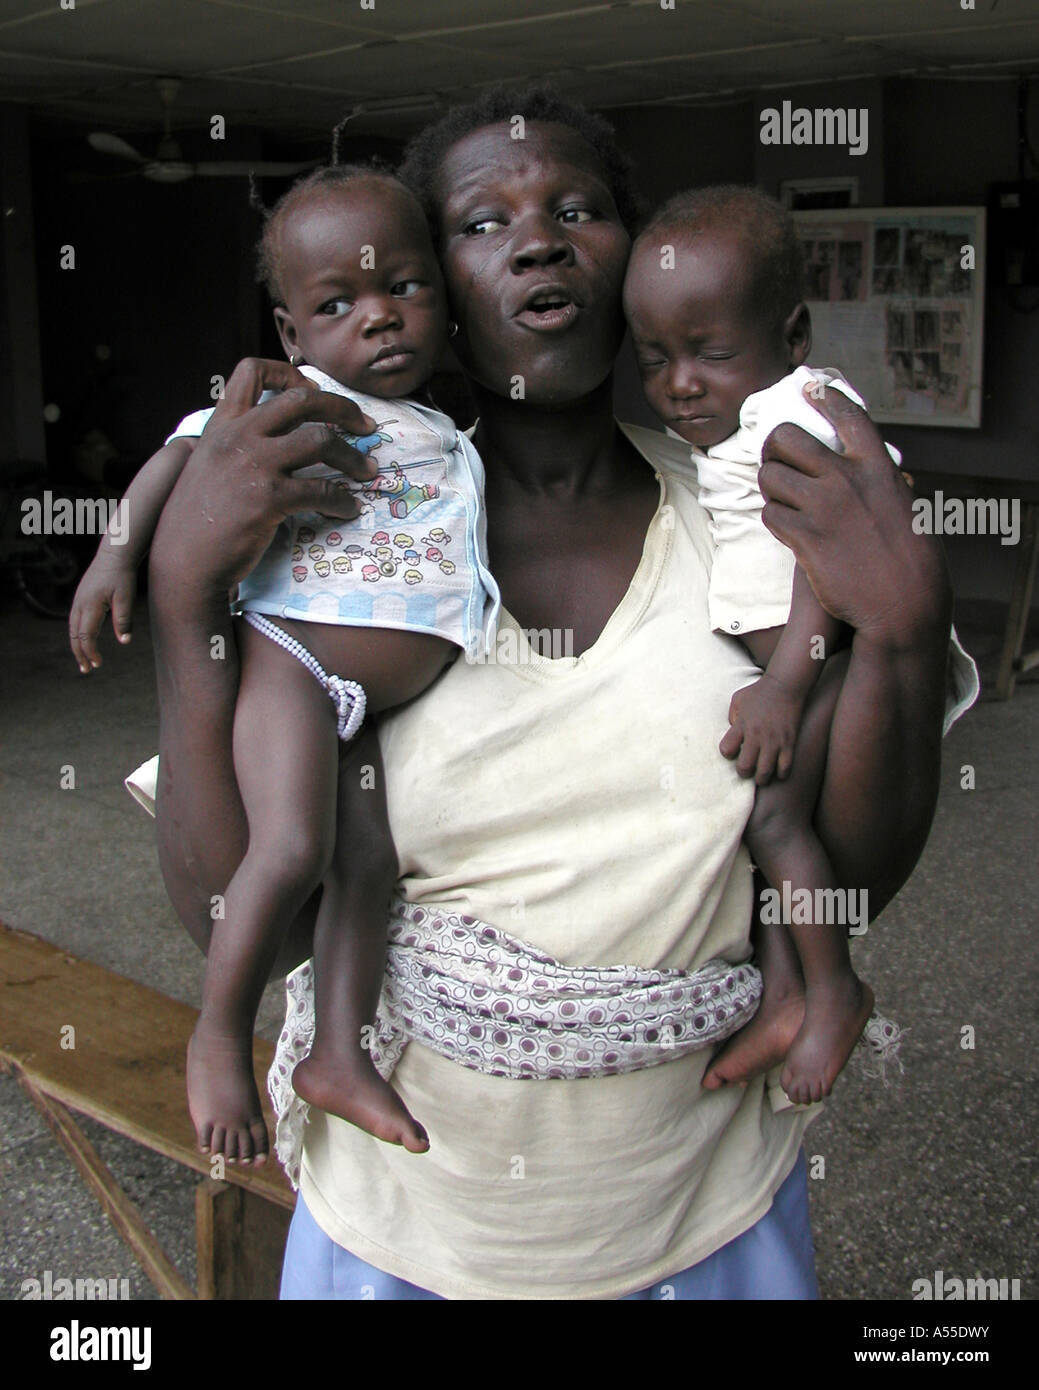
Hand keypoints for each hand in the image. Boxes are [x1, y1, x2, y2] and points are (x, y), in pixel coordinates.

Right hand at [69, 552, 137, 672]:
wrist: (114, 555)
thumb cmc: (122, 575)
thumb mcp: (126, 597)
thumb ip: (124, 619)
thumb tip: (124, 641)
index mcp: (90, 606)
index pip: (86, 636)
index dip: (90, 652)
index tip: (97, 664)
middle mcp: (79, 604)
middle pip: (75, 636)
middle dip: (80, 654)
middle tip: (87, 670)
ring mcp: (77, 601)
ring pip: (72, 629)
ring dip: (77, 646)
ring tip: (84, 661)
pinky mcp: (80, 598)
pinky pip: (74, 621)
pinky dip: (77, 635)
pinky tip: (84, 642)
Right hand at [150, 359, 378, 596]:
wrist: (183, 563)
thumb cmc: (196, 522)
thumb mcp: (206, 467)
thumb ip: (234, 446)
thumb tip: (275, 440)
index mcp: (221, 425)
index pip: (250, 372)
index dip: (288, 372)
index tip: (314, 389)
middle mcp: (238, 436)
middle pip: (302, 400)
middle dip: (343, 409)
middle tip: (365, 426)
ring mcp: (254, 465)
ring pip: (320, 440)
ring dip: (353, 457)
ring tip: (368, 471)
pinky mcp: (269, 498)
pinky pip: (321, 490)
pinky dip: (342, 500)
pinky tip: (348, 509)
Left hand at [719, 673, 803, 783]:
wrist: (785, 685)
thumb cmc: (759, 692)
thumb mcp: (738, 699)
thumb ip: (732, 716)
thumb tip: (732, 732)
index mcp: (741, 724)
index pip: (726, 750)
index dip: (728, 753)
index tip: (733, 750)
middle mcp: (756, 735)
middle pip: (745, 766)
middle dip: (743, 772)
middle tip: (746, 770)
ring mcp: (774, 740)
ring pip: (765, 772)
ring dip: (761, 778)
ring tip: (761, 776)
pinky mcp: (789, 742)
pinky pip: (785, 767)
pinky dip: (781, 774)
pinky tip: (778, 772)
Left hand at [758, 386, 950, 650]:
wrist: (904, 604)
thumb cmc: (913, 562)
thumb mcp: (908, 509)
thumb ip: (887, 486)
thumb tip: (890, 476)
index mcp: (878, 467)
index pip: (848, 416)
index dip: (826, 397)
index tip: (811, 389)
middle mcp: (848, 479)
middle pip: (787, 438)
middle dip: (773, 447)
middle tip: (775, 461)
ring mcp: (824, 507)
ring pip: (771, 476)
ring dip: (770, 487)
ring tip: (781, 498)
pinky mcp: (805, 538)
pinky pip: (771, 514)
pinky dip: (775, 520)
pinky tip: (787, 529)